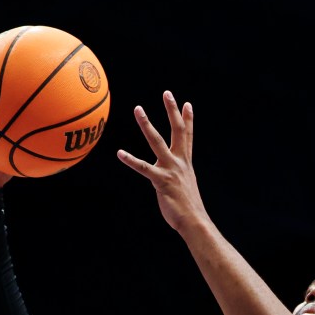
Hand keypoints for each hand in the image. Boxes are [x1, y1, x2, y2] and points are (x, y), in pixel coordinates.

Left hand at [117, 91, 209, 233]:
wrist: (194, 221)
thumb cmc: (188, 208)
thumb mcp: (185, 188)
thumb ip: (178, 179)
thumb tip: (174, 180)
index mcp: (186, 164)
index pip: (187, 137)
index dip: (188, 119)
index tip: (187, 103)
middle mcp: (180, 163)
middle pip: (177, 131)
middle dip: (172, 111)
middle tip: (167, 93)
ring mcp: (171, 170)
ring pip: (157, 142)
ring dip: (147, 124)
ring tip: (138, 109)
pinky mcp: (161, 181)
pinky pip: (143, 168)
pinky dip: (131, 160)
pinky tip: (120, 153)